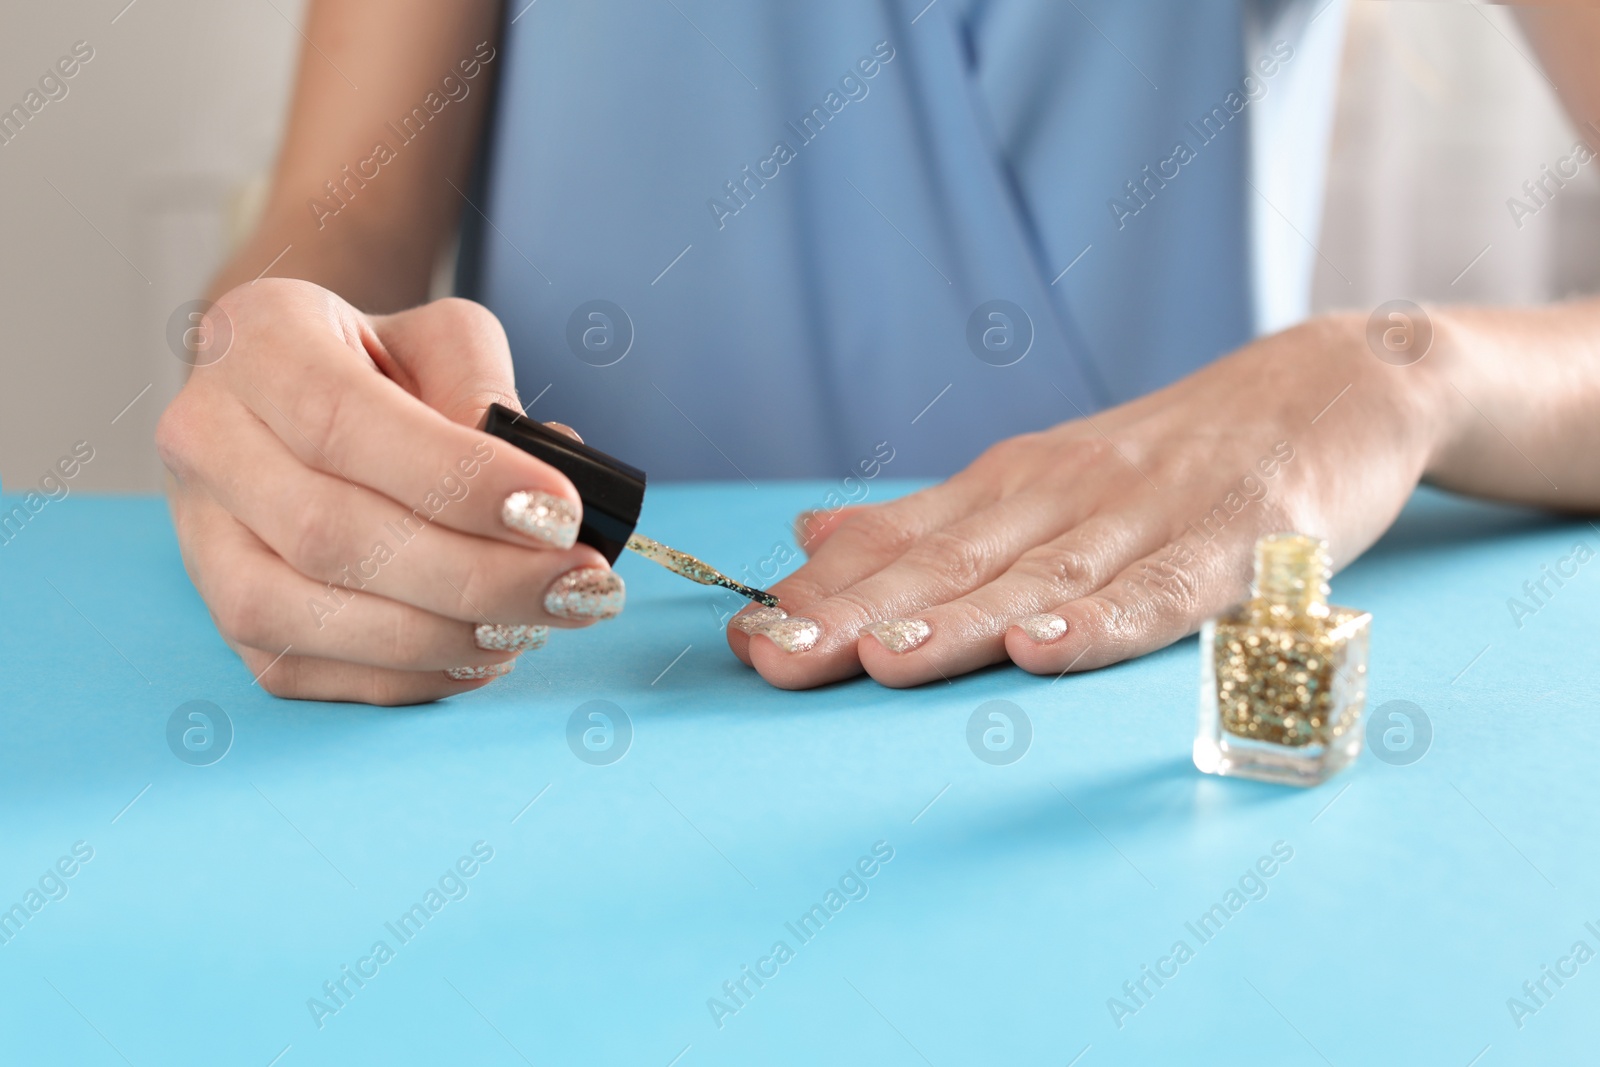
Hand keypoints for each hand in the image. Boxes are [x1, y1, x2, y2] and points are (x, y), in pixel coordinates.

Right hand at [157, 280, 622, 704]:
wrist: (294, 399)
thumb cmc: (384, 366)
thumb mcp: (442, 338)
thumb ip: (485, 390)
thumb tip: (548, 479)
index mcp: (255, 341)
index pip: (344, 421)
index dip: (459, 479)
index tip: (562, 514)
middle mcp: (204, 438)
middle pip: (332, 534)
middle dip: (478, 575)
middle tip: (583, 584)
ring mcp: (199, 537)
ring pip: (308, 617)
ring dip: (447, 635)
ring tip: (546, 621)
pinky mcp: (224, 615)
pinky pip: (309, 670)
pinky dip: (413, 675)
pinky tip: (488, 651)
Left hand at [727, 315, 1444, 687]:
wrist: (1335, 383)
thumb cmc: (1177, 453)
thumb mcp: (1042, 476)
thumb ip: (931, 520)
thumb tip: (808, 534)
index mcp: (1011, 486)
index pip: (899, 541)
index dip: (821, 591)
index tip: (743, 636)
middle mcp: (1063, 494)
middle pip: (948, 564)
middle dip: (855, 614)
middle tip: (775, 657)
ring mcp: (1148, 515)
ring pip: (1038, 579)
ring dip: (956, 620)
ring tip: (878, 657)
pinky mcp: (1236, 540)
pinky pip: (1161, 591)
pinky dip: (1103, 621)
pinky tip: (1045, 648)